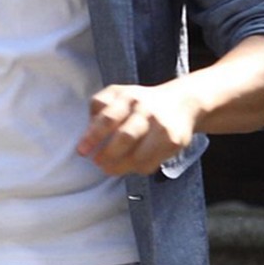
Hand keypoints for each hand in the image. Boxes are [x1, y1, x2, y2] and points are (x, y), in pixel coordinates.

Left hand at [76, 81, 198, 175]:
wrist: (181, 103)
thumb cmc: (138, 102)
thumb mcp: (117, 95)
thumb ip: (100, 108)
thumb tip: (87, 132)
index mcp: (127, 97)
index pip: (108, 118)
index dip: (93, 137)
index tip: (81, 151)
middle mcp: (146, 110)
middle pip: (125, 137)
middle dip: (108, 153)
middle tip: (97, 162)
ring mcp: (161, 126)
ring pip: (139, 155)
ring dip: (121, 166)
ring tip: (109, 169)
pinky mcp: (174, 141)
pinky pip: (152, 163)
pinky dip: (138, 169)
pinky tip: (131, 166)